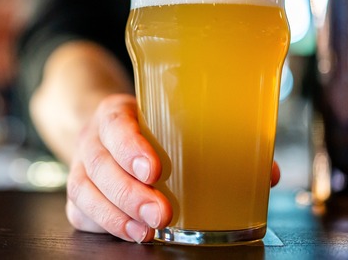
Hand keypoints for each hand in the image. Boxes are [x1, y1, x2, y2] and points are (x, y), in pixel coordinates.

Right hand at [65, 93, 281, 242]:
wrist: (103, 129)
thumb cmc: (147, 127)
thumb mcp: (171, 119)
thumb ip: (215, 140)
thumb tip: (268, 173)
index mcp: (116, 114)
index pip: (116, 125)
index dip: (131, 147)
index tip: (155, 169)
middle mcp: (93, 140)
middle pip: (100, 166)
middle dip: (130, 193)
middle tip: (162, 213)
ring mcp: (81, 168)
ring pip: (85, 192)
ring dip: (117, 216)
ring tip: (146, 232)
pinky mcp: (79, 195)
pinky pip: (82, 213)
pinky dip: (106, 226)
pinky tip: (132, 234)